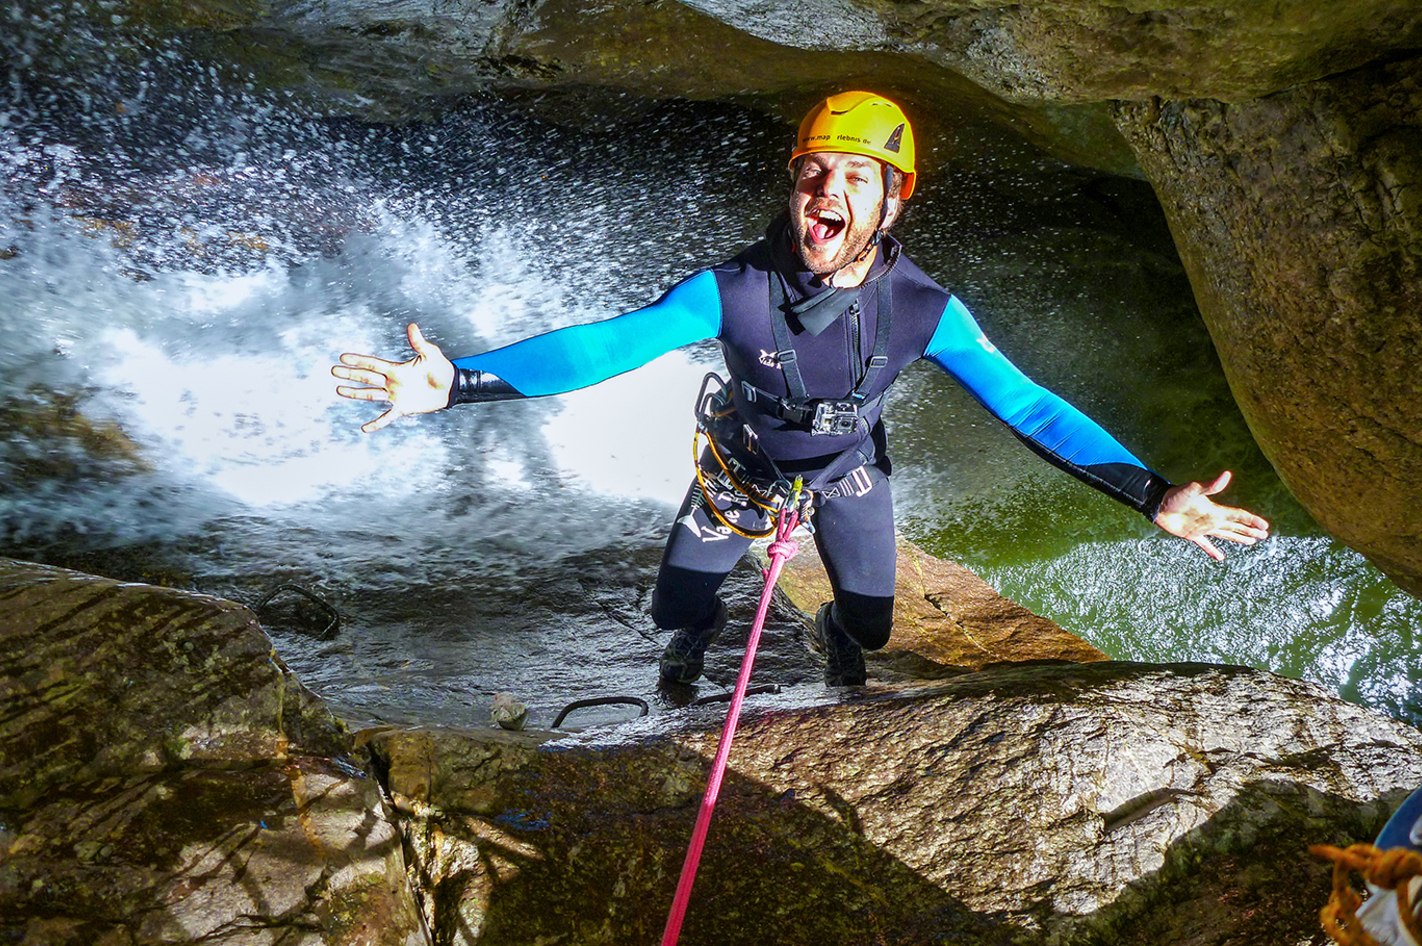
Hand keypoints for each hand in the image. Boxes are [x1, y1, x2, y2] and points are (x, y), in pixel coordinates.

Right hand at [332, 323, 454, 432]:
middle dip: (350, 374)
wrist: (451, 387)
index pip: (373, 363)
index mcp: (396, 369)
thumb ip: (419, 343)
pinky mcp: (403, 408)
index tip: (342, 357)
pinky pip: (387, 417)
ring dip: (355, 393)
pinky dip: (377, 424)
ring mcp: (396, 396)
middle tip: (333, 371)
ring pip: (370, 395)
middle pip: (367, 377)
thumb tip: (412, 326)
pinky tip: (365, 429)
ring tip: (339, 390)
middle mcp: (392, 382)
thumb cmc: (442, 369)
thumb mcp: (430, 354)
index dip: (358, 360)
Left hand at [1153, 470, 1270, 560]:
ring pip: (1225, 535)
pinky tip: (1220, 558)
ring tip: (1251, 542)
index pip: (1238, 516)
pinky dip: (1213, 551)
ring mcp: (1202, 528)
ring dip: (1238, 538)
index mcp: (1215, 510)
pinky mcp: (1191, 535)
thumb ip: (1211, 485)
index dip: (1251, 521)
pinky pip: (1205, 545)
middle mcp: (1212, 519)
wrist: (1158, 504)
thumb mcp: (1194, 489)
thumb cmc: (1175, 495)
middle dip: (1250, 531)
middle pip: (1235, 526)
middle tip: (1265, 535)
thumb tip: (1227, 474)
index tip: (1265, 526)